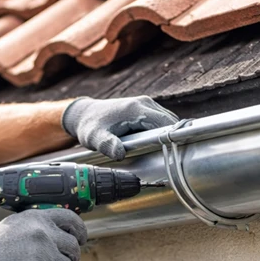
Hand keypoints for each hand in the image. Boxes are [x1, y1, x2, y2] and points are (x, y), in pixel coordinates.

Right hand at [0, 209, 87, 260]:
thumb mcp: (15, 224)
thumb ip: (35, 225)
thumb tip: (54, 233)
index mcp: (39, 218)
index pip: (71, 219)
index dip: (80, 231)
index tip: (81, 239)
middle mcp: (44, 233)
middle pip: (73, 247)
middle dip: (72, 258)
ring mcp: (43, 253)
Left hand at [62, 96, 178, 160]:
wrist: (86, 114)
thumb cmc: (90, 126)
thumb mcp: (94, 138)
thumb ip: (106, 145)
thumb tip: (120, 154)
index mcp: (136, 109)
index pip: (165, 123)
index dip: (172, 138)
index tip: (173, 153)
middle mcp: (145, 103)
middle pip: (171, 122)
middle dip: (172, 138)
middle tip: (169, 157)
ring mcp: (146, 104)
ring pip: (168, 121)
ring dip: (168, 135)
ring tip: (163, 152)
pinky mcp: (146, 109)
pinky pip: (161, 121)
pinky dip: (163, 132)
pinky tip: (157, 145)